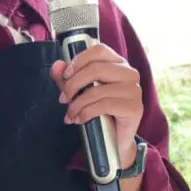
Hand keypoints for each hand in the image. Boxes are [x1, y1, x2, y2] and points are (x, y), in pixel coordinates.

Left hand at [51, 42, 144, 167]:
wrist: (114, 139)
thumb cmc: (99, 111)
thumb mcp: (78, 91)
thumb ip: (66, 77)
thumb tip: (57, 65)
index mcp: (118, 63)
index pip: (99, 50)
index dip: (79, 60)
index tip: (65, 75)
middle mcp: (129, 73)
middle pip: (96, 68)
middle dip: (73, 84)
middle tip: (63, 99)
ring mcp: (134, 90)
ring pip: (97, 89)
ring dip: (77, 104)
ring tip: (70, 114)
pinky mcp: (134, 108)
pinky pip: (104, 105)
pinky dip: (86, 113)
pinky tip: (80, 120)